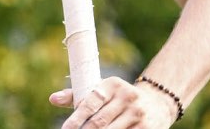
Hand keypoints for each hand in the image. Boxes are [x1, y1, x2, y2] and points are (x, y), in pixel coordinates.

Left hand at [50, 77, 179, 128]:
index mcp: (114, 84)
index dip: (76, 118)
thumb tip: (53, 98)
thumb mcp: (103, 91)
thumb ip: (78, 96)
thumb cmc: (120, 99)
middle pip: (99, 122)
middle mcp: (128, 96)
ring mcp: (137, 114)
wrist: (156, 104)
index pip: (91, 101)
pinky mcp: (145, 128)